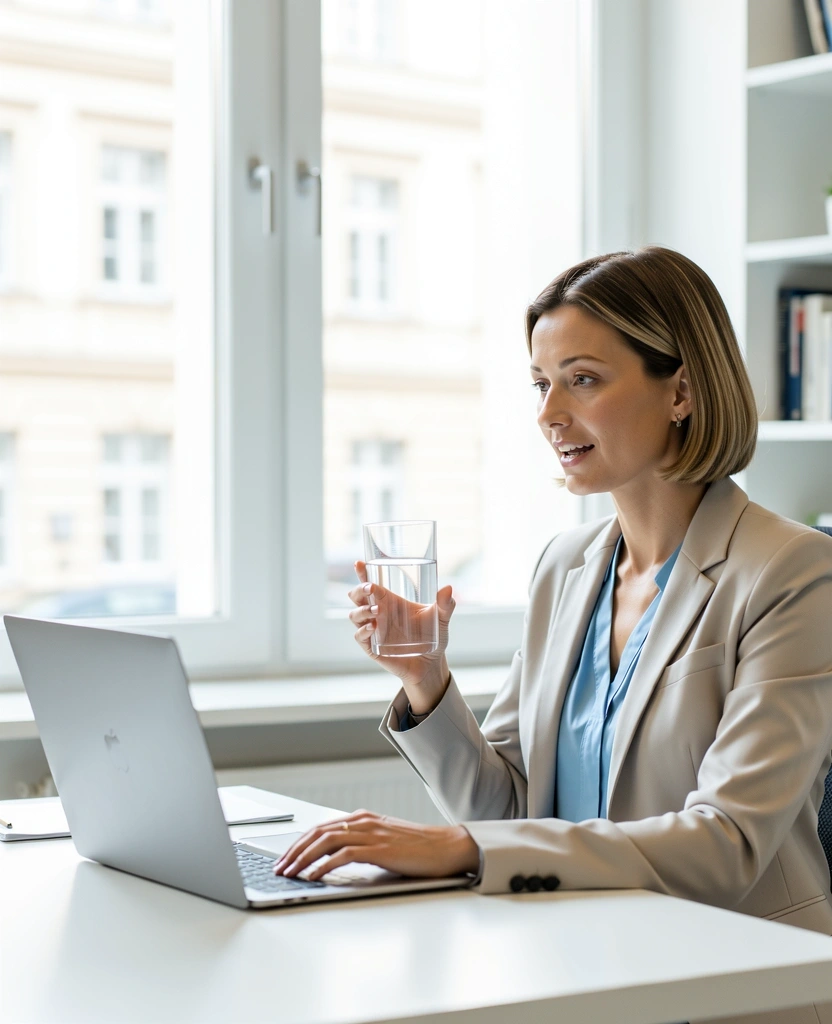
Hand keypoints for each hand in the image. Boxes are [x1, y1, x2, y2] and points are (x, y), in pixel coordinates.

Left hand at [274, 809, 479, 881]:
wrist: (448, 847)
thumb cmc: (419, 849)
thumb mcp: (384, 842)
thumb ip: (362, 845)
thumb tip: (335, 860)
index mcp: (363, 818)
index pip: (322, 828)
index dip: (299, 843)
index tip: (285, 859)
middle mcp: (363, 821)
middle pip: (318, 832)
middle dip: (294, 851)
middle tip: (278, 868)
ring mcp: (371, 833)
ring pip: (326, 840)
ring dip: (303, 858)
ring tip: (289, 873)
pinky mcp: (379, 848)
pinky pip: (343, 854)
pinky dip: (324, 865)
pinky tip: (313, 876)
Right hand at [348, 560, 455, 712]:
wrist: (431, 664)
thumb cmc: (434, 637)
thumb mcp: (441, 618)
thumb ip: (445, 604)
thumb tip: (448, 588)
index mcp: (390, 601)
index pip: (371, 584)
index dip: (363, 573)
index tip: (359, 563)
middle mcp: (378, 613)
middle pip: (357, 596)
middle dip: (359, 590)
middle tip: (370, 587)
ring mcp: (373, 630)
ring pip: (355, 615)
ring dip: (362, 610)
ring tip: (376, 610)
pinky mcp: (372, 647)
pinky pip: (360, 636)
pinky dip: (363, 630)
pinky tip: (373, 627)